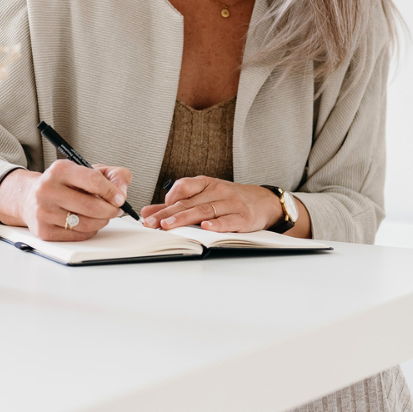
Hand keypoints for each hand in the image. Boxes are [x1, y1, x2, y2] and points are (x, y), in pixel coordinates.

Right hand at [0, 161, 131, 240]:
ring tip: (102, 216)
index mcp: (59, 170)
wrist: (29, 197)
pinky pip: (77, 235)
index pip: (93, 180)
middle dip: (110, 210)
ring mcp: (44, 212)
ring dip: (101, 221)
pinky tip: (87, 222)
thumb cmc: (62, 183)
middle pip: (91, 206)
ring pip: (86, 223)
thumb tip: (122, 191)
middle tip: (115, 210)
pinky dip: (89, 231)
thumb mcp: (86, 170)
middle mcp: (47, 189)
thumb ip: (112, 175)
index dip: (112, 191)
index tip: (119, 198)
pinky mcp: (44, 231)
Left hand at [140, 176, 281, 233]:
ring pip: (204, 211)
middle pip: (189, 202)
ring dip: (185, 219)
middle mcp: (218, 191)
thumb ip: (176, 204)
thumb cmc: (230, 199)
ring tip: (169, 226)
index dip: (167, 199)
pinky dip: (217, 224)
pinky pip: (228, 220)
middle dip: (167, 214)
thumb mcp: (205, 196)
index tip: (152, 213)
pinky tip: (206, 227)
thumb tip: (148, 212)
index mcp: (206, 184)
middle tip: (151, 223)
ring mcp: (231, 203)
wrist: (264, 201)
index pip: (183, 187)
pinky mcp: (243, 217)